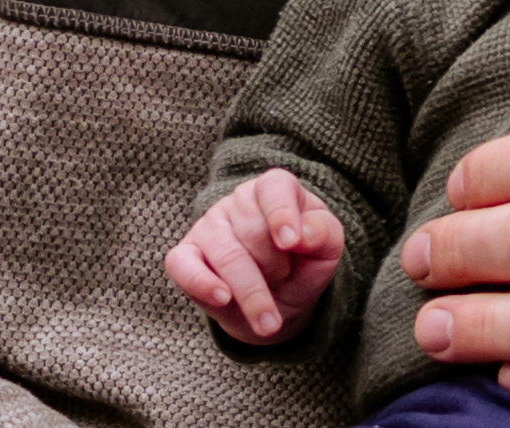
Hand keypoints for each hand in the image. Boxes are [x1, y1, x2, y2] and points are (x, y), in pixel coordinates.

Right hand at [166, 166, 348, 342]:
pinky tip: (223, 299)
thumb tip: (302, 234)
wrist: (279, 301)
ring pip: (225, 255)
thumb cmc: (303, 265)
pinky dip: (202, 284)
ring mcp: (208, 226)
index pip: (274, 187)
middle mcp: (238, 201)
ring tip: (269, 321)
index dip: (281, 213)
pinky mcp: (184, 255)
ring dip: (251, 292)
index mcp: (275, 190)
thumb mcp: (326, 250)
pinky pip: (182, 265)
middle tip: (284, 278)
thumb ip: (323, 234)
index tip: (290, 243)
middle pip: (252, 230)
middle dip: (274, 266)